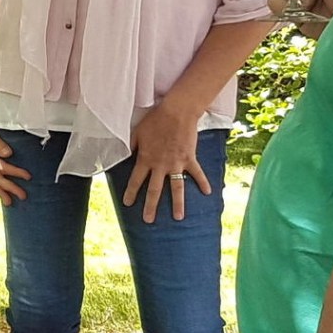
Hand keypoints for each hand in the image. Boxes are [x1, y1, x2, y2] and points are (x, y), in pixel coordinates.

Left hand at [122, 98, 209, 223]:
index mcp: (145, 159)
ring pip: (177, 188)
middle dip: (151, 206)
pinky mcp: (190, 158)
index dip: (131, 192)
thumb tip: (124, 155)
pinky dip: (203, 182)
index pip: (136, 180)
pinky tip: (208, 193)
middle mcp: (160, 165)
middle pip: (155, 190)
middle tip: (148, 220)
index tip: (128, 204)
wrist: (176, 112)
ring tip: (178, 218)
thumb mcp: (136, 132)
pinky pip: (197, 173)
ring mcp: (176, 163)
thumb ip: (131, 146)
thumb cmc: (154, 120)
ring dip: (178, 204)